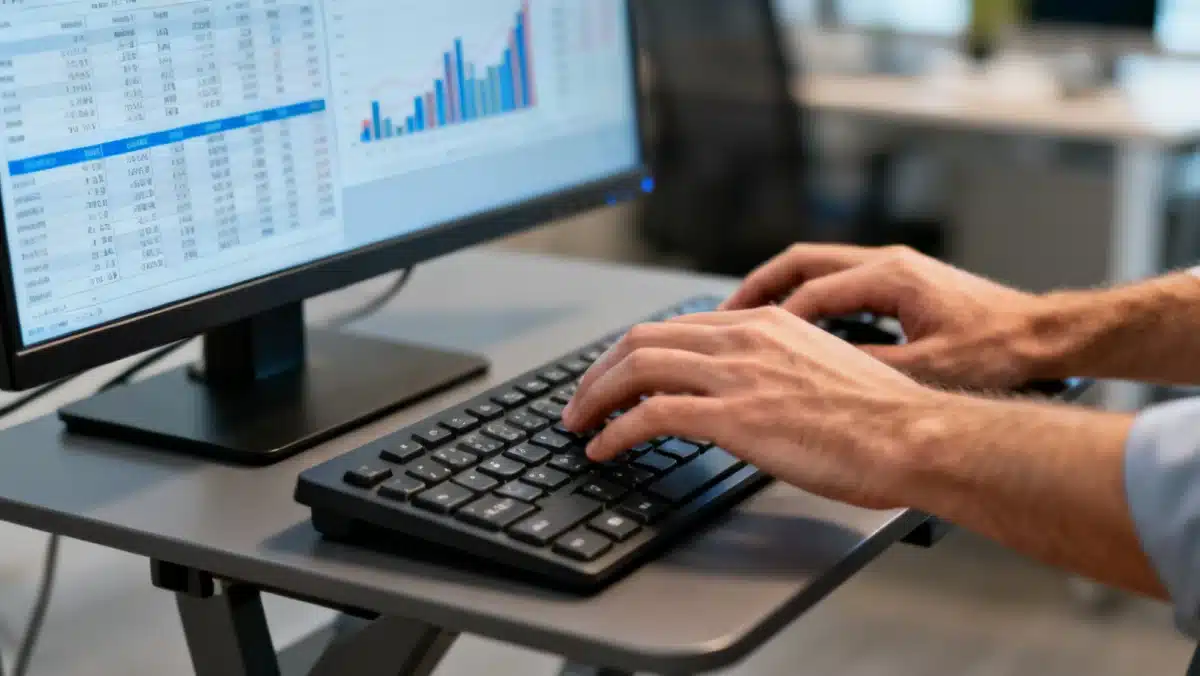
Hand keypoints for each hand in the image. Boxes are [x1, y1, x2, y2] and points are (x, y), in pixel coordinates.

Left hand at [561, 307, 947, 509]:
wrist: (912, 435)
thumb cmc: (879, 416)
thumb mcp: (820, 369)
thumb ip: (773, 368)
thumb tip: (742, 392)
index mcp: (764, 323)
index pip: (676, 327)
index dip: (633, 352)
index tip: (613, 376)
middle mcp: (744, 338)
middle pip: (643, 340)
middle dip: (599, 371)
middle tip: (579, 400)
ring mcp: (736, 375)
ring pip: (637, 368)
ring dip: (596, 397)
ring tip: (578, 424)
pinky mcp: (734, 415)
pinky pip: (652, 415)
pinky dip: (616, 430)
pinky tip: (604, 448)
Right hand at [721, 244, 1047, 389]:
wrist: (1045, 336)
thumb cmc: (998, 351)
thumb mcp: (928, 370)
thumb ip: (869, 369)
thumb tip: (819, 376)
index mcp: (890, 276)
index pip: (811, 293)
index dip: (772, 322)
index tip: (744, 346)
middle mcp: (887, 262)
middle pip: (801, 263)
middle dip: (757, 289)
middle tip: (724, 318)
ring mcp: (895, 267)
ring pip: (816, 267)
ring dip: (779, 290)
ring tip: (747, 320)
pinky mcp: (902, 281)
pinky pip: (837, 280)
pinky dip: (807, 297)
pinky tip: (794, 325)